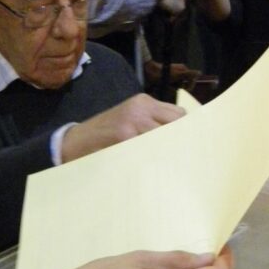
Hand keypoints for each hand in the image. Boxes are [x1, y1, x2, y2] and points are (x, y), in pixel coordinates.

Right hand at [61, 92, 183, 161]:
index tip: (193, 144)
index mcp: (144, 101)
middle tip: (187, 157)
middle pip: (177, 121)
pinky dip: (156, 156)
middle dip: (183, 138)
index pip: (179, 113)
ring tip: (174, 164)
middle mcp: (141, 106)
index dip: (187, 129)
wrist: (76, 142)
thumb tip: (184, 137)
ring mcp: (133, 119)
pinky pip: (150, 146)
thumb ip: (153, 123)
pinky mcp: (125, 134)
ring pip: (166, 134)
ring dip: (171, 149)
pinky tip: (157, 166)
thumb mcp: (131, 121)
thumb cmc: (107, 135)